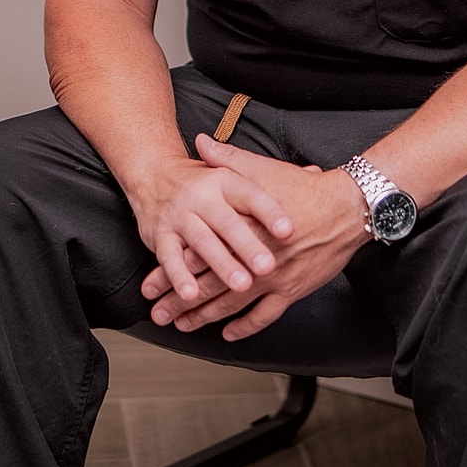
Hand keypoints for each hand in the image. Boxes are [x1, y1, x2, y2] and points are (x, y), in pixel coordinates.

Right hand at [127, 142, 296, 312]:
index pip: (252, 195)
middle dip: (247, 247)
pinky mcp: (160, 236)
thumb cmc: (202, 180)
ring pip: (202, 243)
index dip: (270, 213)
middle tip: (267, 267)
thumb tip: (313, 174)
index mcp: (224, 181)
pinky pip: (170, 258)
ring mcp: (180, 217)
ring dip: (220, 266)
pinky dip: (178, 278)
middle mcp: (202, 198)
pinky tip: (189, 295)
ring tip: (237, 284)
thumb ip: (271, 177)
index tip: (288, 230)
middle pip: (228, 222)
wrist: (153, 175)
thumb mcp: (235, 172)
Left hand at [141, 140, 371, 338]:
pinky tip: (229, 334)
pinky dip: (245, 326)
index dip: (170, 270)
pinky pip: (265, 315)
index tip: (148, 283)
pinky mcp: (292, 290)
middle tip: (158, 313)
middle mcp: (252, 258)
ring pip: (231, 304)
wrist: (346, 208)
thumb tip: (201, 143)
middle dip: (180, 300)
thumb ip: (228, 159)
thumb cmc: (304, 189)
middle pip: (208, 283)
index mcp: (239, 229)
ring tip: (183, 325)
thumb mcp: (262, 169)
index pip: (196, 254)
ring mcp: (272, 278)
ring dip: (205, 316)